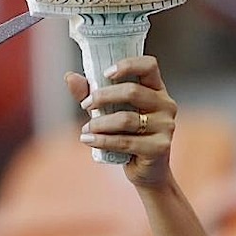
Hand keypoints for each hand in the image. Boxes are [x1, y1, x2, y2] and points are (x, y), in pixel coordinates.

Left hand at [64, 55, 176, 187]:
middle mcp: (165, 104)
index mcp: (156, 89)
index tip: (105, 73)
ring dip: (99, 123)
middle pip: (132, 91)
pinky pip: (125, 141)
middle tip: (85, 105)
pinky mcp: (159, 147)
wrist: (145, 170)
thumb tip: (69, 76)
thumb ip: (90, 93)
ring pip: (126, 119)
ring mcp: (166, 126)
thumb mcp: (106, 111)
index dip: (128, 65)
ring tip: (85, 129)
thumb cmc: (125, 134)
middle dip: (102, 97)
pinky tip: (88, 141)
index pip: (149, 66)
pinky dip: (102, 140)